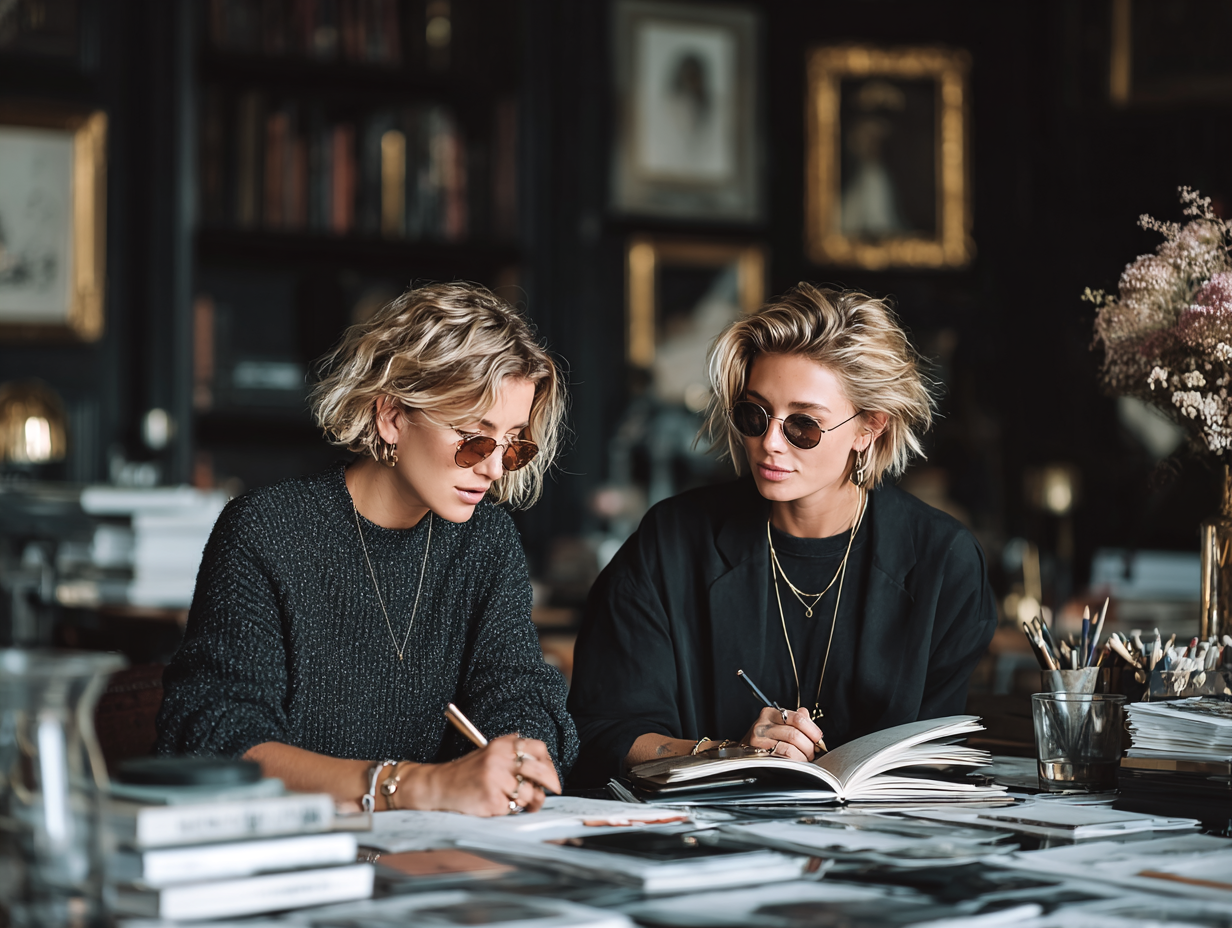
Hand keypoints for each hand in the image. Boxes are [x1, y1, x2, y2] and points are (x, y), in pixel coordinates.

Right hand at [401, 733, 560, 816]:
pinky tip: (494, 805)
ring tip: (513, 801)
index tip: (550, 773)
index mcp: (501, 745)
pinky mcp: (492, 800)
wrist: (438, 787)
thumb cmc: (466, 775)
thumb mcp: (489, 754)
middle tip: (553, 790)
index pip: (538, 748)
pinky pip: (513, 810)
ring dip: (526, 802)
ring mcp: (496, 780)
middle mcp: (500, 759)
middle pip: (540, 771)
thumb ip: (513, 756)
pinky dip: (508, 811)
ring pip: (529, 794)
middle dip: (551, 783)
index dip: (549, 762)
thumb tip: (545, 770)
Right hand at [742, 706, 824, 761]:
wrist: (742, 753)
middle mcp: (762, 726)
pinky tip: (796, 763)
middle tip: (812, 752)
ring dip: (802, 757)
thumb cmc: (765, 739)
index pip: (797, 718)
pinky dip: (794, 763)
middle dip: (809, 746)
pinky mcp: (758, 756)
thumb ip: (795, 718)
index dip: (812, 729)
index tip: (818, 738)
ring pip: (790, 749)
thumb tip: (809, 718)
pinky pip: (782, 760)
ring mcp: (759, 742)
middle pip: (795, 734)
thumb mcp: (778, 723)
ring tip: (804, 759)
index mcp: (770, 714)